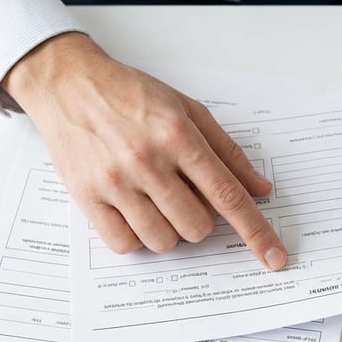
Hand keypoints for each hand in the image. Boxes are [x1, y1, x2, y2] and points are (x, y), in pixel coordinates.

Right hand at [1, 33, 287, 269]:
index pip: (227, 195)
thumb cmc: (131, 95)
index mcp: (178, 136)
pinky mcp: (86, 197)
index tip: (274, 258)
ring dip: (167, 229)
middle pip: (197, 227)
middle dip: (199, 219)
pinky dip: (134, 237)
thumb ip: (227, 152)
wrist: (68, 84)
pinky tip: (131, 210)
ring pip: (162, 241)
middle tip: (181, 194)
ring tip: (153, 199)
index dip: (256, 231)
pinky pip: (125, 244)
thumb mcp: (187, 109)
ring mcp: (115, 181)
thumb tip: (260, 189)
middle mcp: (147, 160)